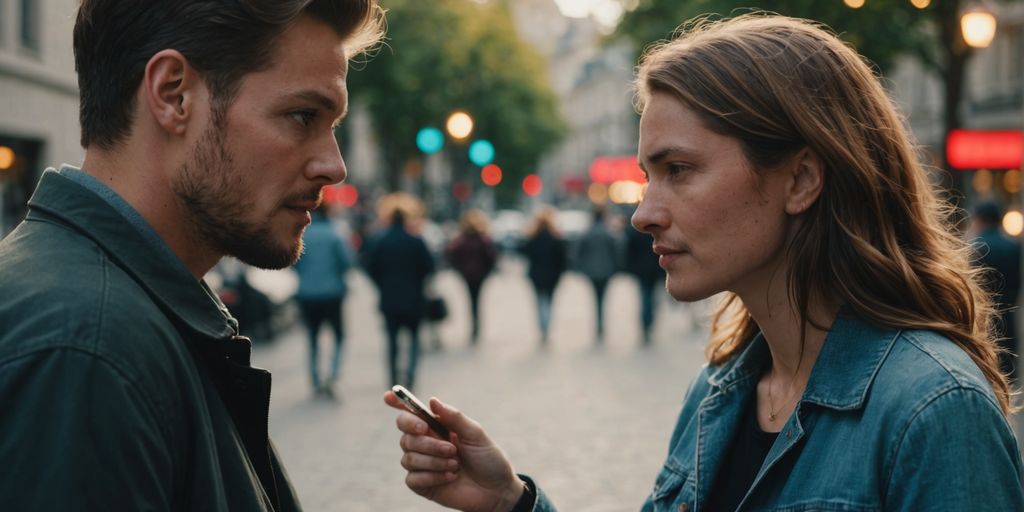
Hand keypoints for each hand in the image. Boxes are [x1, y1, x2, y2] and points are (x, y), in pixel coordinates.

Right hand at [384, 391, 525, 511]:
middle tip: (451, 447)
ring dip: (435, 461)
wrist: (496, 489)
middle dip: (428, 442)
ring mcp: (422, 464)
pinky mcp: (421, 484)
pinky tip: (451, 477)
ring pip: (408, 458)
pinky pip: (413, 478)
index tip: (388, 396)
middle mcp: (425, 443)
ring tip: (456, 464)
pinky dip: (433, 476)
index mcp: (436, 427)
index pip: (411, 413)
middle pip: (405, 436)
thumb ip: (453, 417)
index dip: (397, 403)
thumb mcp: (475, 434)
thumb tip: (432, 400)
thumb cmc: (488, 458)